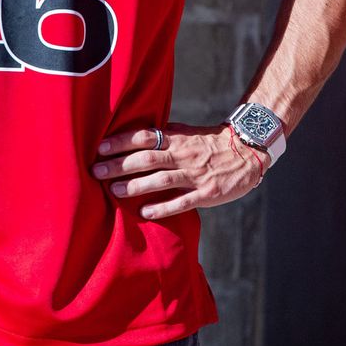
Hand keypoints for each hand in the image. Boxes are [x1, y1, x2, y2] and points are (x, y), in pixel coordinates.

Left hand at [92, 123, 264, 219]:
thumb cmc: (210, 143)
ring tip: (115, 191)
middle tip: (97, 171)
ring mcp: (196, 174)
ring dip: (137, 185)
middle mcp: (184, 155)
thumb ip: (164, 135)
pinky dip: (163, 207)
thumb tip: (135, 134)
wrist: (248, 152)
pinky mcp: (208, 193)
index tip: (100, 148)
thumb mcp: (187, 133)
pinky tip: (145, 212)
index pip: (145, 137)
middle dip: (120, 165)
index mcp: (178, 138)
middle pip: (147, 158)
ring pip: (162, 179)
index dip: (122, 142)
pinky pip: (183, 201)